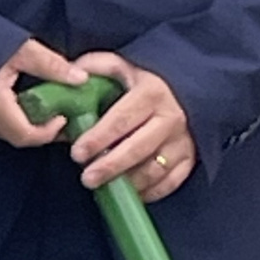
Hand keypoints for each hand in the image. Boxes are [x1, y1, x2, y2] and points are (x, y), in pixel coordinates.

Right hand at [0, 37, 87, 146]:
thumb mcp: (18, 46)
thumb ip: (50, 64)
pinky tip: (23, 102)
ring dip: (28, 124)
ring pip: (5, 131)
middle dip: (42, 130)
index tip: (63, 116)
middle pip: (16, 136)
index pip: (25, 135)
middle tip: (61, 114)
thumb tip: (81, 79)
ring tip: (46, 107)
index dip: (49, 132)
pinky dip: (13, 118)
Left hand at [66, 51, 195, 202]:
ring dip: (128, 182)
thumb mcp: (121, 65)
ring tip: (105, 188)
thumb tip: (69, 79)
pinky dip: (150, 192)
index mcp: (150, 93)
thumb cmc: (145, 79)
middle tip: (87, 178)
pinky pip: (171, 181)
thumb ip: (94, 68)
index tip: (78, 152)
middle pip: (138, 148)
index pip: (121, 119)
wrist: (188, 88)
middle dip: (110, 166)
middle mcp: (170, 118)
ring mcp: (182, 140)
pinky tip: (130, 193)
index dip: (98, 138)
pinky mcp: (190, 157)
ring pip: (155, 169)